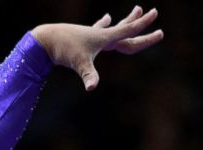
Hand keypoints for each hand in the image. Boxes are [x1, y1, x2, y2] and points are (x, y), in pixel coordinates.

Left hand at [31, 6, 162, 90]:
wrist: (45, 40)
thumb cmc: (63, 50)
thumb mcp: (79, 63)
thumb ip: (88, 76)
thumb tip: (92, 88)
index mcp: (105, 38)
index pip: (129, 32)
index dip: (144, 28)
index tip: (157, 20)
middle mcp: (101, 34)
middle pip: (126, 29)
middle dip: (140, 23)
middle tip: (153, 11)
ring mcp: (91, 34)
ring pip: (114, 26)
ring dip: (126, 19)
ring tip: (137, 8)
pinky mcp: (82, 35)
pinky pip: (97, 28)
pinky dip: (103, 24)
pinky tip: (106, 18)